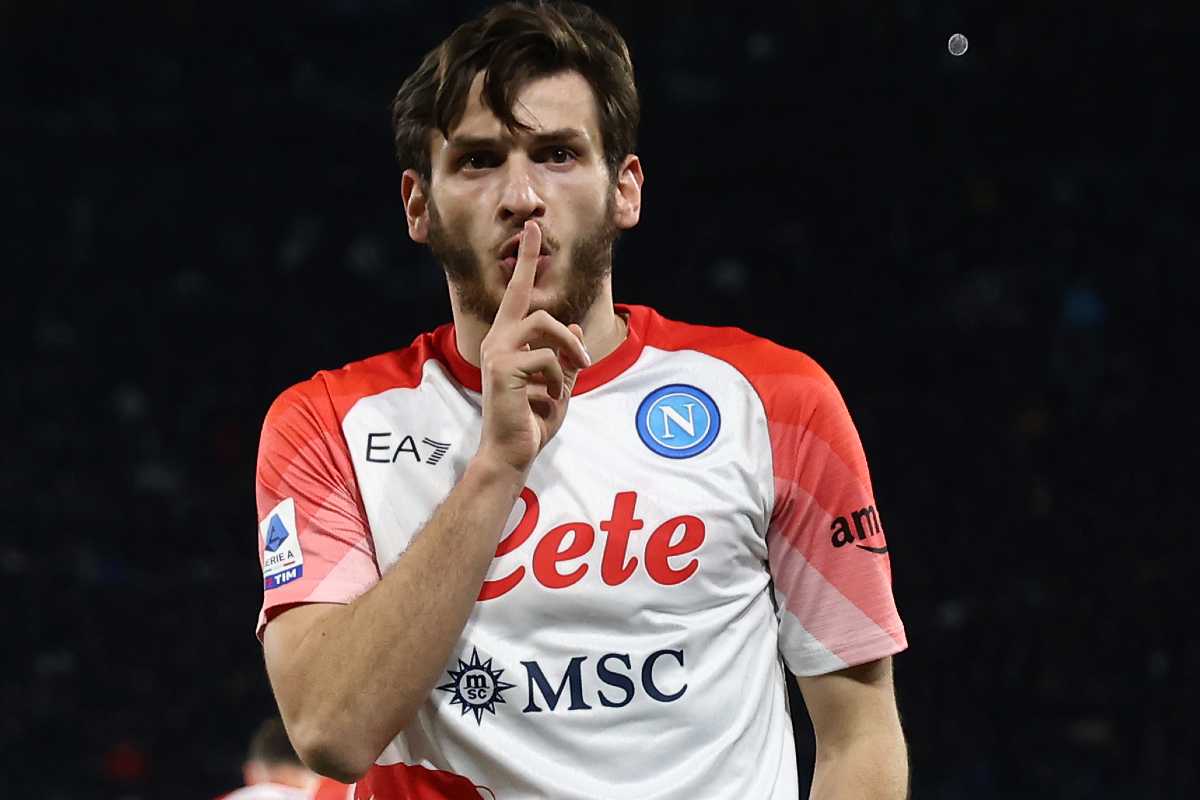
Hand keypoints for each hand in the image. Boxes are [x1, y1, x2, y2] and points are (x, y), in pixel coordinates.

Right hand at [476, 220, 590, 475]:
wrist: (512, 452)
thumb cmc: (531, 421)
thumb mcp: (558, 385)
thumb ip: (564, 358)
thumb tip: (571, 327)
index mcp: (508, 341)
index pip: (517, 295)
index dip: (527, 262)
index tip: (533, 230)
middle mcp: (498, 340)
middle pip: (525, 296)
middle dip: (536, 273)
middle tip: (554, 278)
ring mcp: (497, 351)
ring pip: (544, 324)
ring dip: (568, 349)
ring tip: (575, 371)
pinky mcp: (503, 367)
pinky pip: (547, 358)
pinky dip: (558, 380)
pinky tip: (549, 399)